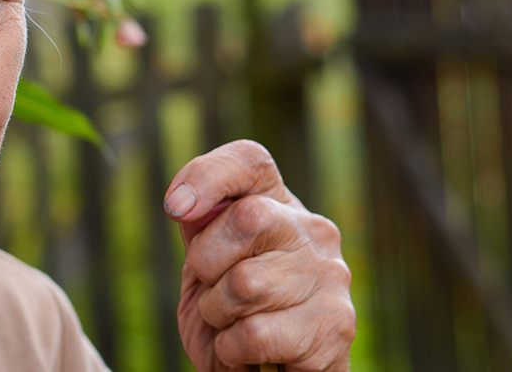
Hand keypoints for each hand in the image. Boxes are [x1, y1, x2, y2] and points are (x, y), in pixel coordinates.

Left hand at [163, 140, 354, 371]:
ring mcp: (331, 277)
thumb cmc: (231, 313)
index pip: (249, 160)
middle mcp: (312, 231)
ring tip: (234, 325)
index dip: (206, 175)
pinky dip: (233, 350)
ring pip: (247, 284)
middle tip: (212, 291)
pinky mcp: (336, 327)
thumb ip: (199, 225)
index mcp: (277, 205)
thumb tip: (183, 205)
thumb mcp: (205, 263)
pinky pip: (256, 334)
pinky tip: (248, 353)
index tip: (175, 209)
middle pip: (247, 217)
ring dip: (219, 315)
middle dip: (208, 263)